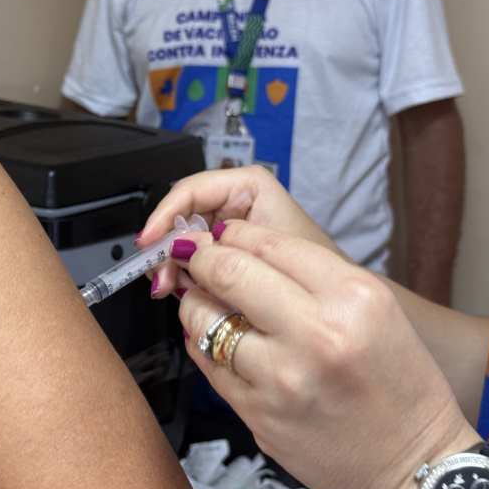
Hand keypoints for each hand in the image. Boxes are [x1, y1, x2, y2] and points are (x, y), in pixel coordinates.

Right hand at [138, 166, 341, 297]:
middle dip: (169, 248)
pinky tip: (189, 293)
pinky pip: (200, 262)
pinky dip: (189, 278)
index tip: (148, 243)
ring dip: (176, 267)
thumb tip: (174, 257)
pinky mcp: (231, 255)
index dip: (164, 216)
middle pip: (184, 218)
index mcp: (249, 186)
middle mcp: (237, 203)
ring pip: (187, 243)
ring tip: (174, 290)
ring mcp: (231, 229)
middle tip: (161, 280)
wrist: (340, 302)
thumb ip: (218, 249)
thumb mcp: (265, 248)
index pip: (191, 190)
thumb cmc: (316, 265)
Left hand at [172, 220, 480, 488]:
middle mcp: (315, 333)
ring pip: (203, 318)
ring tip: (203, 299)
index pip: (268, 243)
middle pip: (227, 272)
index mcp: (353, 297)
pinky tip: (215, 338)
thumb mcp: (377, 309)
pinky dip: (202, 342)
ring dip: (194, 301)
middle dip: (201, 257)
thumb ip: (311, 274)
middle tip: (195, 256)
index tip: (221, 235)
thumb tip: (241, 247)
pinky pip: (207, 363)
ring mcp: (280, 378)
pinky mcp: (256, 413)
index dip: (232, 234)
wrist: (411, 464)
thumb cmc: (398, 384)